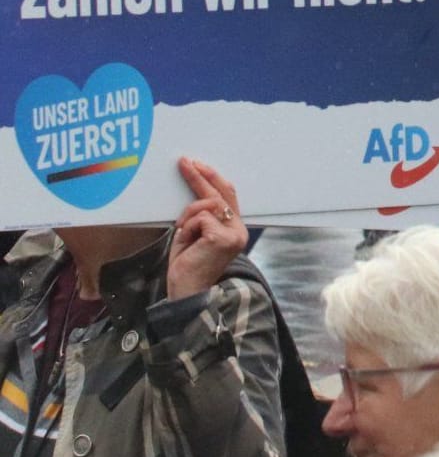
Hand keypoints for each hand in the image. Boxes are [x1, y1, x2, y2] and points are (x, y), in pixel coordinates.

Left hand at [167, 158, 245, 300]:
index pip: (228, 196)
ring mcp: (233, 234)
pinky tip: (187, 242)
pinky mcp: (223, 238)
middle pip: (221, 194)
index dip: (213, 178)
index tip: (197, 166)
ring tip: (182, 233)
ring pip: (206, 205)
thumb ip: (202, 217)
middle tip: (185, 163)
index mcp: (235, 229)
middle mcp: (239, 230)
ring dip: (188, 216)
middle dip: (201, 177)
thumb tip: (196, 196)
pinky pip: (200, 218)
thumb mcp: (194, 235)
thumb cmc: (188, 267)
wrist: (187, 293)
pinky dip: (188, 228)